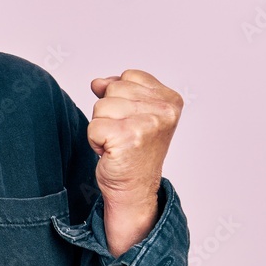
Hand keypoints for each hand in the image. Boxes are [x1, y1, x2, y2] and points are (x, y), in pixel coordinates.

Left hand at [88, 70, 181, 255]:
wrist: (134, 189)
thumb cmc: (134, 152)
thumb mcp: (133, 113)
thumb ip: (118, 90)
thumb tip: (97, 82)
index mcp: (171, 100)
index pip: (128, 76)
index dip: (120, 98)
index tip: (132, 120)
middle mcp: (164, 111)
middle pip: (113, 89)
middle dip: (109, 113)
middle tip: (123, 135)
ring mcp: (148, 124)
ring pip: (101, 106)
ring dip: (101, 126)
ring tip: (117, 143)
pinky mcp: (128, 138)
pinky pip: (93, 126)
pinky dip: (95, 141)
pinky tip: (111, 152)